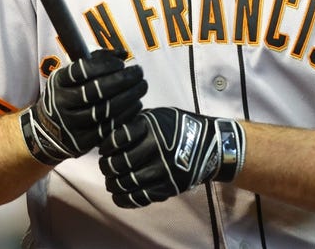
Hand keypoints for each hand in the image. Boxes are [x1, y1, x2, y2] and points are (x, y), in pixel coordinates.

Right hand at [20, 49, 146, 165]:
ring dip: (129, 97)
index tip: (122, 63)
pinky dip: (126, 115)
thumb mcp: (73, 76)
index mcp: (58, 82)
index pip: (82, 70)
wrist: (47, 131)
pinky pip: (109, 128)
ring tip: (142, 86)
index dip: (105, 65)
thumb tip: (124, 53)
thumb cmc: (68, 94)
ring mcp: (70, 124)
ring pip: (105, 110)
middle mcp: (61, 103)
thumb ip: (97, 60)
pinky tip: (136, 104)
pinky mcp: (81, 142)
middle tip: (139, 72)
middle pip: (97, 91)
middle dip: (123, 80)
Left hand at [98, 107, 245, 207]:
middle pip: (119, 164)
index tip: (104, 150)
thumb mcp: (157, 116)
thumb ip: (135, 124)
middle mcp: (156, 148)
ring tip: (112, 182)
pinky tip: (119, 196)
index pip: (117, 139)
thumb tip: (109, 136)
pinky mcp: (169, 186)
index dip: (106, 147)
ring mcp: (163, 169)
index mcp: (151, 127)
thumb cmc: (179, 127)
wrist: (210, 144)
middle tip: (106, 168)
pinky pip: (141, 198)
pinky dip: (125, 199)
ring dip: (114, 185)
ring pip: (127, 183)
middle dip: (107, 168)